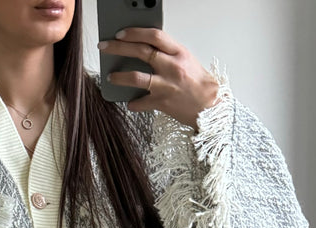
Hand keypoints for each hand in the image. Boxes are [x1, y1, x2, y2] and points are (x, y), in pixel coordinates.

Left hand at [97, 26, 220, 128]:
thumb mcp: (186, 60)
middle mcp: (171, 67)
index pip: (154, 35)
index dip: (135, 32)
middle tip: (105, 47)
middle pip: (140, 51)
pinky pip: (142, 103)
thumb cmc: (199, 84)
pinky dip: (134, 104)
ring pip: (136, 77)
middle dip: (118, 48)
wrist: (211, 107)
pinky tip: (130, 103)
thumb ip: (168, 53)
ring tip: (110, 76)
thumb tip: (146, 48)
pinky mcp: (162, 103)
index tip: (121, 33)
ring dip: (119, 76)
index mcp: (178, 52)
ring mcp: (166, 85)